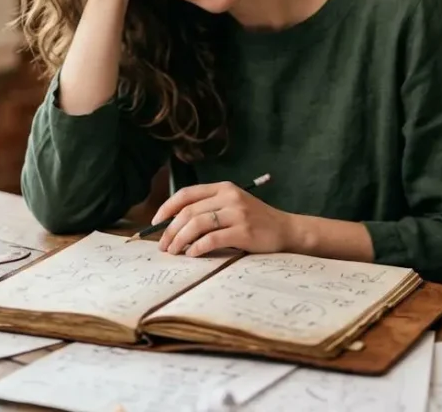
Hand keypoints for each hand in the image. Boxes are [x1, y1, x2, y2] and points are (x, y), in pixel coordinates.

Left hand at [153, 182, 298, 256]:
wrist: (286, 230)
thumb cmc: (256, 221)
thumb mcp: (233, 206)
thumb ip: (209, 209)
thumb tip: (174, 225)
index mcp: (224, 187)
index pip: (187, 194)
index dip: (167, 207)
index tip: (155, 222)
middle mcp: (229, 197)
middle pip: (188, 211)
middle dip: (170, 230)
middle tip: (163, 246)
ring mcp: (237, 213)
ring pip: (197, 224)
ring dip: (180, 240)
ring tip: (174, 252)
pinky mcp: (244, 231)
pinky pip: (212, 239)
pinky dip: (198, 247)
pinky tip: (192, 254)